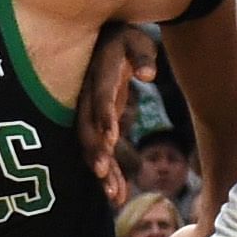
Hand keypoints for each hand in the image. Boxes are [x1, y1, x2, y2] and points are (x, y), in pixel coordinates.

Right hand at [78, 22, 141, 203]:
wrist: (108, 42)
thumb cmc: (126, 40)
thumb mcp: (136, 40)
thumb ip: (142, 55)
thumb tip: (148, 73)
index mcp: (99, 75)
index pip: (99, 97)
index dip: (104, 116)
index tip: (111, 137)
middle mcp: (89, 98)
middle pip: (88, 128)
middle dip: (96, 152)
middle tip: (103, 175)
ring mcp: (90, 114)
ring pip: (92, 147)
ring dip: (102, 171)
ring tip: (114, 195)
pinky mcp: (96, 127)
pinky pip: (100, 152)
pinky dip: (109, 173)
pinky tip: (118, 196)